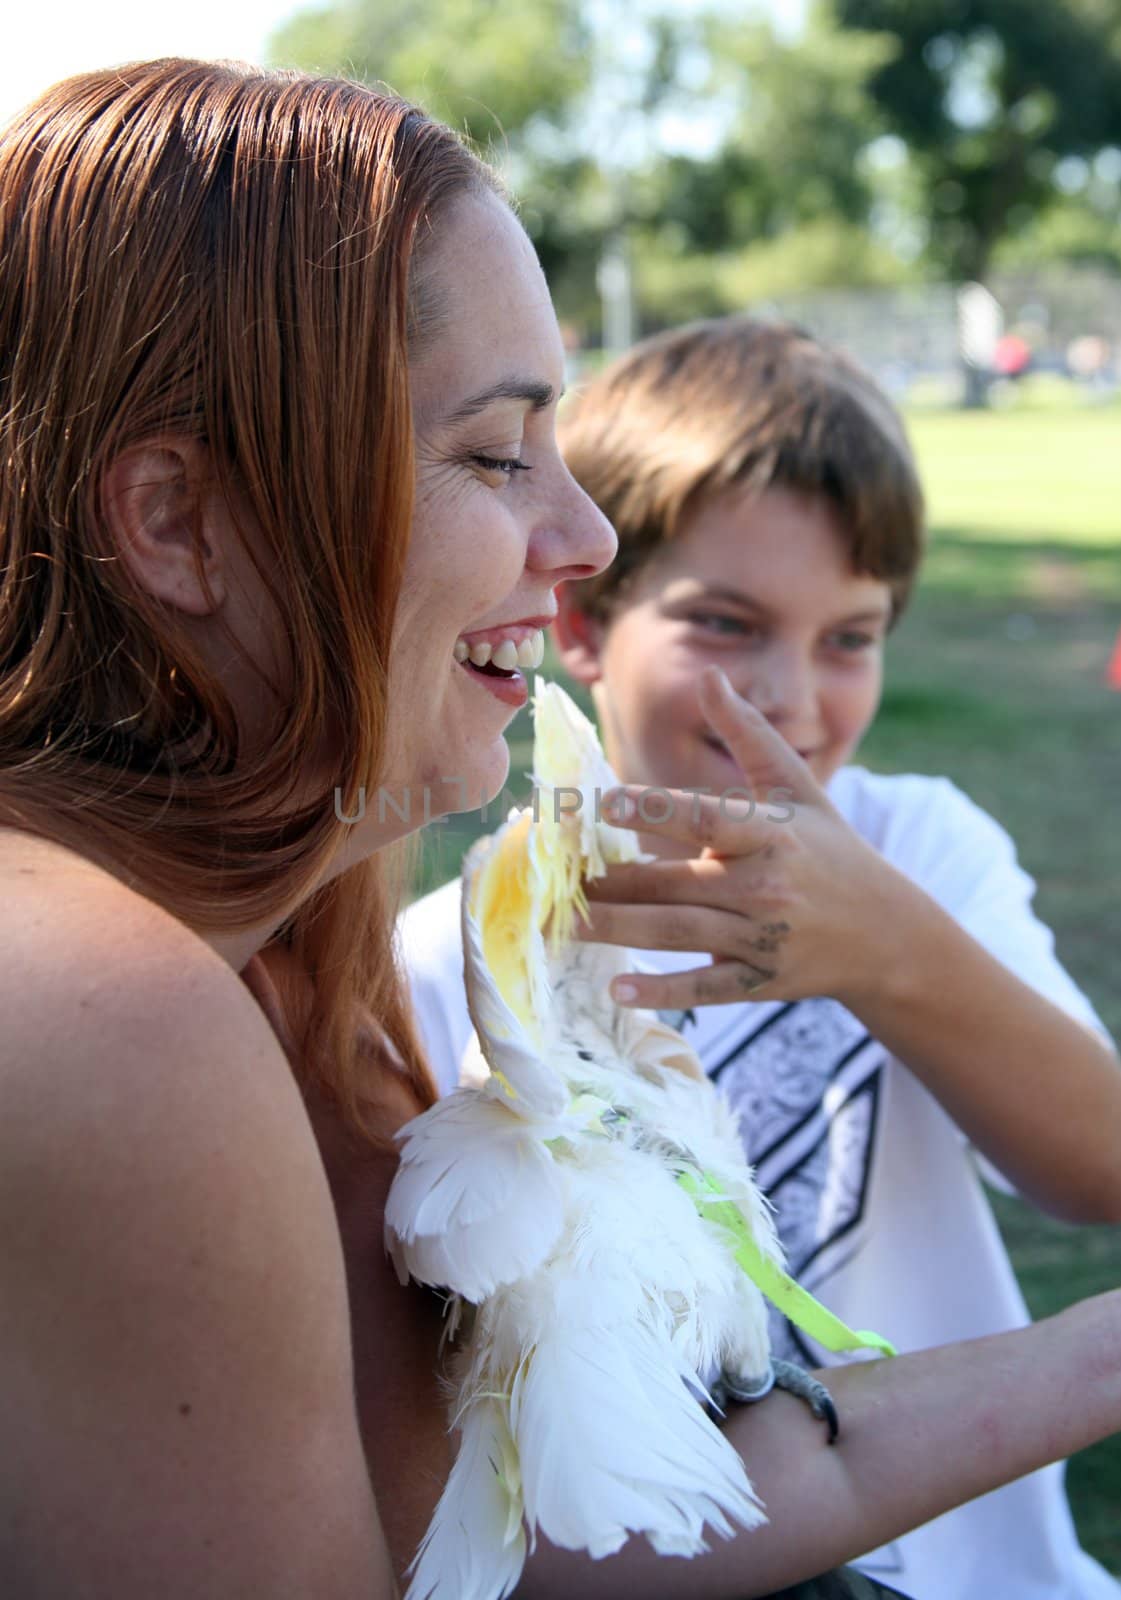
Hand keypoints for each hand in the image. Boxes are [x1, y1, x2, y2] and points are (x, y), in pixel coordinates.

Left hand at [578, 667, 903, 1009]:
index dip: (654, 811)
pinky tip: (616, 990)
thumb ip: (748, 733)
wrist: (886, 934)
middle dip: (609, 881)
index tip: (603, 804)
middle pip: (673, 883)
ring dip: (615, 929)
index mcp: (769, 834)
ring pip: (675, 933)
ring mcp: (760, 938)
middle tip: (550, 875)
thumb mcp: (797, 787)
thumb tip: (710, 675)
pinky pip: (704, 987)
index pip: (705, 818)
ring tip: (561, 922)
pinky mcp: (758, 982)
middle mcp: (763, 886)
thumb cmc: (829, 849)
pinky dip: (661, 992)